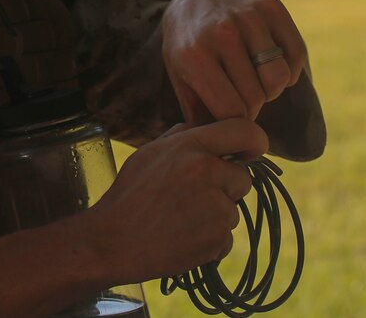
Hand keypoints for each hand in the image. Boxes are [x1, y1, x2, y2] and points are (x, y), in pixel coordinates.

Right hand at [87, 119, 267, 281]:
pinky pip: (226, 236)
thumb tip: (206, 130)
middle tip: (193, 194)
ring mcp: (215, 206)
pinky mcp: (218, 237)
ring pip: (233, 209)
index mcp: (189, 146)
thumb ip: (181, 138)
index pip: (244, 131)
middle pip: (242, 177)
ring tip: (180, 217)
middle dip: (225, 186)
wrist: (114, 240)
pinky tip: (183, 235)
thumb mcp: (149, 153)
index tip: (251, 152)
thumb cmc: (129, 193)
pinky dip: (209, 238)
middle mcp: (206, 171)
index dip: (254, 141)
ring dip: (215, 215)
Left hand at [162, 0, 307, 124]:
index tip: (235, 119)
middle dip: (252, 106)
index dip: (238, 123)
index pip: (232, 110)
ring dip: (272, 88)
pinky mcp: (270, 6)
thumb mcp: (180, 80)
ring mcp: (247, 16)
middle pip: (257, 96)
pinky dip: (290, 68)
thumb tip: (223, 153)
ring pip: (279, 77)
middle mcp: (221, 32)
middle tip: (243, 98)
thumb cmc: (187, 49)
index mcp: (194, 55)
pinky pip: (297, 53)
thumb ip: (199, 115)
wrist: (192, 3)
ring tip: (257, 83)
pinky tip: (271, 65)